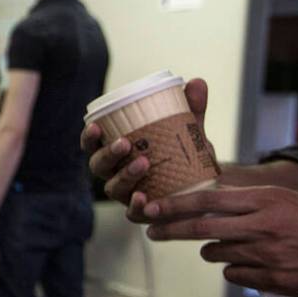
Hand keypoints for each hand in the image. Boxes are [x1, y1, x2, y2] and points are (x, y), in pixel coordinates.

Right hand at [82, 78, 211, 220]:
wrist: (208, 187)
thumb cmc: (186, 155)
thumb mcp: (189, 130)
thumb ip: (191, 109)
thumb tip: (196, 82)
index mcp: (118, 152)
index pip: (93, 145)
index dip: (89, 137)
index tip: (96, 125)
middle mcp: (115, 174)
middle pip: (98, 166)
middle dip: (108, 154)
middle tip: (126, 143)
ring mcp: (127, 195)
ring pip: (113, 188)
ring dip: (124, 175)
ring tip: (144, 164)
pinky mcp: (142, 213)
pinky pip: (131, 214)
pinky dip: (135, 206)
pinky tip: (143, 197)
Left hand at [144, 185, 297, 296]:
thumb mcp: (280, 200)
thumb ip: (244, 201)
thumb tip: (202, 202)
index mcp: (264, 200)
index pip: (208, 200)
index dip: (175, 205)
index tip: (151, 207)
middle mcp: (262, 226)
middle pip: (201, 228)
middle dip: (170, 230)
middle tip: (152, 231)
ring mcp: (266, 254)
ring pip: (214, 253)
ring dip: (212, 251)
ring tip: (231, 246)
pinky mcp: (270, 279)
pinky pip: (232, 274)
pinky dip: (234, 270)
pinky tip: (253, 265)